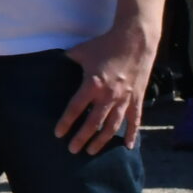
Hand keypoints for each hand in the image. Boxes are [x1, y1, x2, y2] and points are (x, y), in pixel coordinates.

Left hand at [57, 22, 156, 152]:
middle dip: (82, 138)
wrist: (135, 41)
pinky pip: (135, 121)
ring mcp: (125, 99)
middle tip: (73, 150)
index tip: (58, 134)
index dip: (66, 122)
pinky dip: (131, 135)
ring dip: (102, 140)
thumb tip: (55, 63)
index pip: (76, 108)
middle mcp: (109, 95)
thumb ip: (68, 60)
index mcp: (92, 84)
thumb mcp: (80, 51)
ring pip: (113, 126)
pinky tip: (127, 147)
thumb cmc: (105, 45)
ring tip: (92, 151)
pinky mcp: (137, 99)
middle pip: (93, 122)